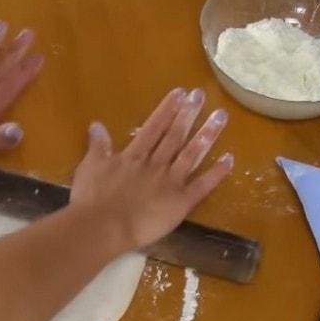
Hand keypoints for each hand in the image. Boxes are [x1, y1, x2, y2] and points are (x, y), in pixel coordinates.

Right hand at [69, 87, 232, 252]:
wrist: (102, 227)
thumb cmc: (91, 200)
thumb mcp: (89, 167)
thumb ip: (98, 146)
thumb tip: (96, 124)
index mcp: (134, 156)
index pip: (154, 127)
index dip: (167, 109)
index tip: (181, 93)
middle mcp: (155, 164)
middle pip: (175, 136)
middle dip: (189, 114)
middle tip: (201, 95)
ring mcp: (170, 182)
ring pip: (192, 155)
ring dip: (207, 135)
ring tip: (221, 117)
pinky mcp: (180, 203)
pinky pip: (202, 186)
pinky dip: (216, 173)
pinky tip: (230, 159)